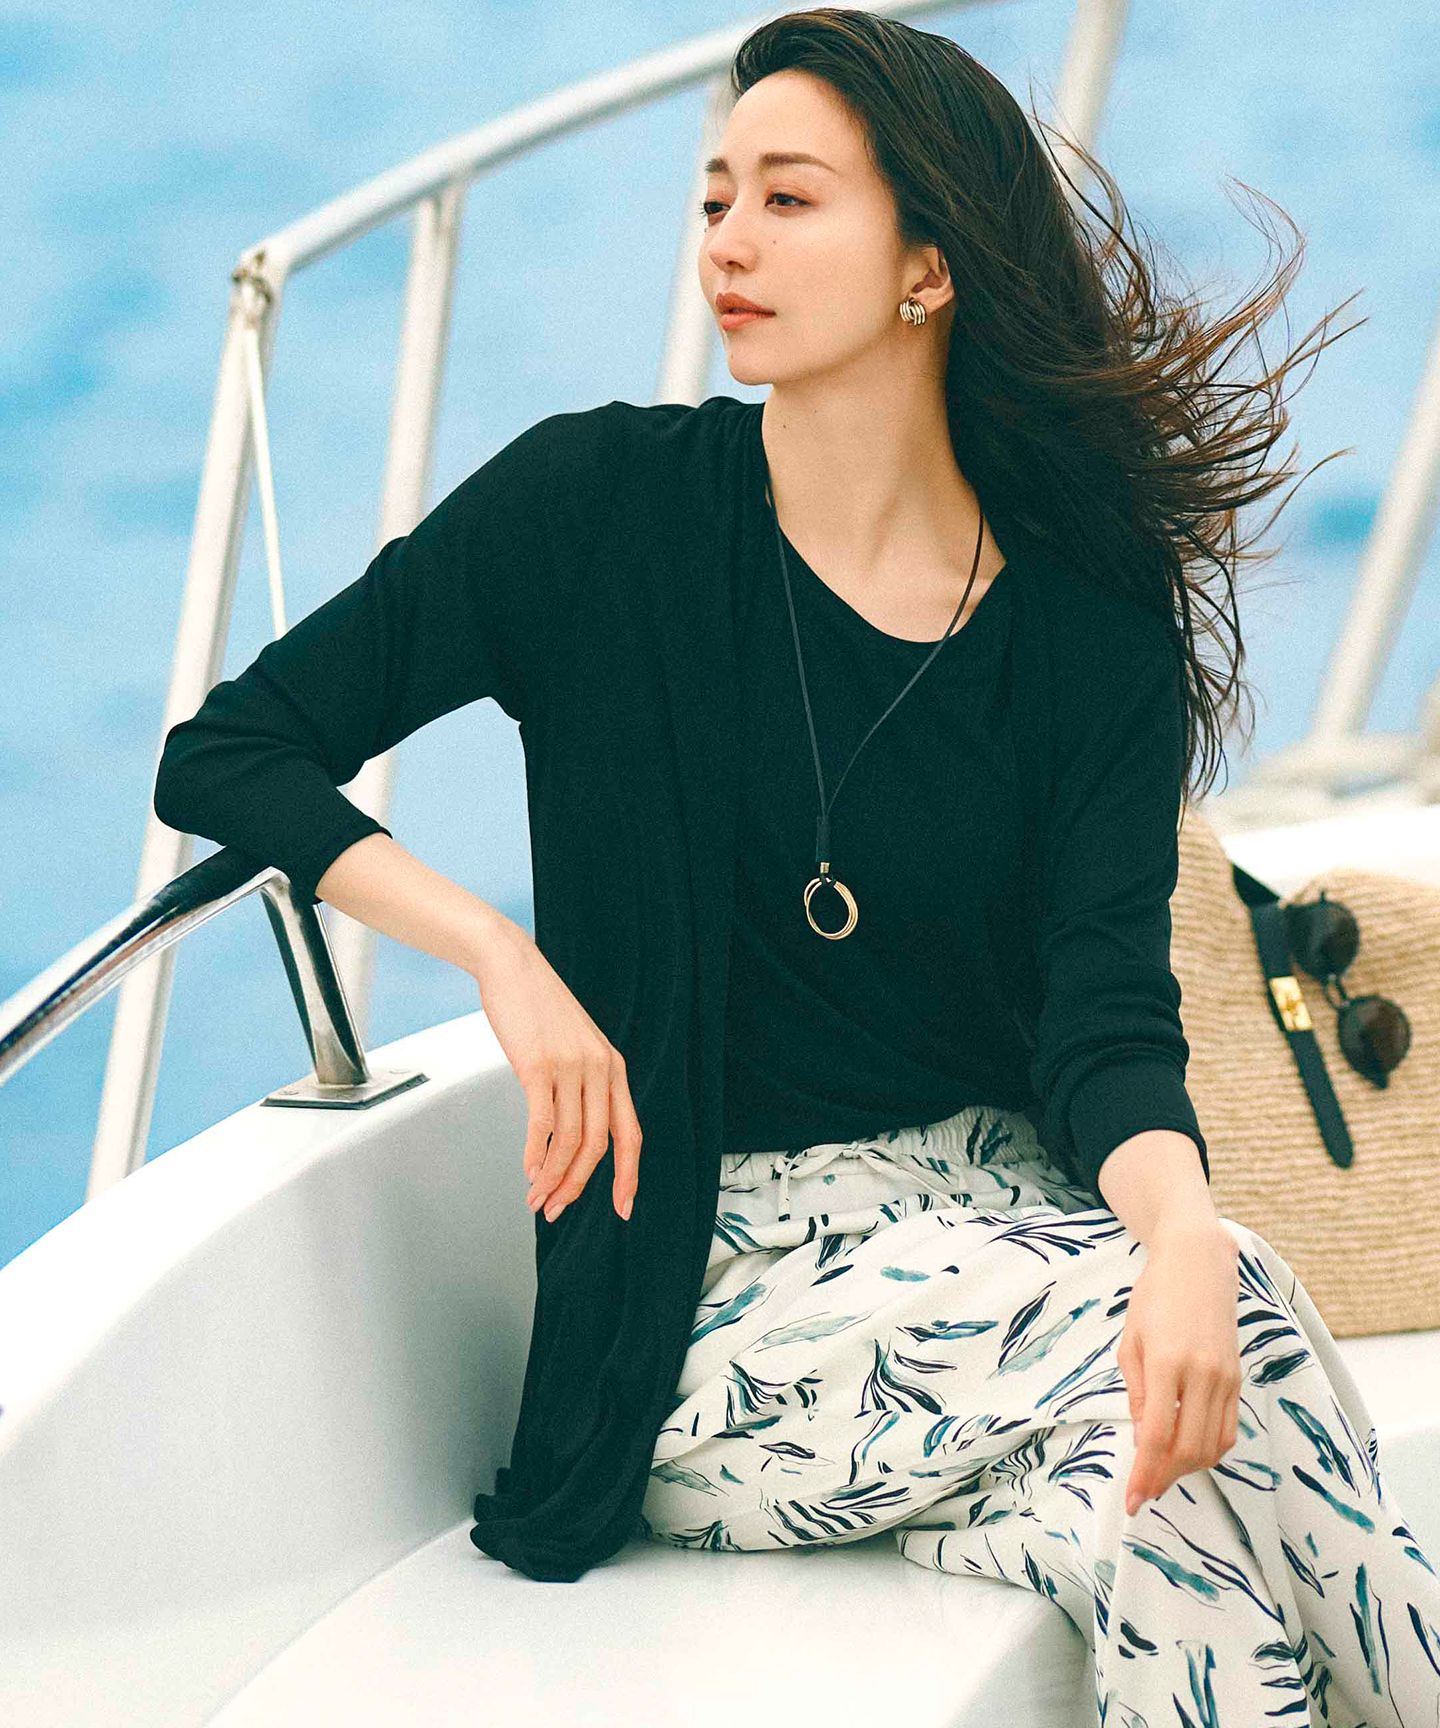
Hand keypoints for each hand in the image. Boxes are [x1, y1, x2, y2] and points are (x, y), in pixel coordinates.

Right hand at [470, 920, 641, 1223]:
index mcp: (614, 1068)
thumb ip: (582, 1082)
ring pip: (569, 1141)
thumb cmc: (538, 1008)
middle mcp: (600, 1070)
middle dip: (577, 1186)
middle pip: (598, 1146)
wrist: (512, 966)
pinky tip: (528, 1170)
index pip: (630, 1134)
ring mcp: (571, 1067)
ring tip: (536, 1198)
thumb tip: (572, 1131)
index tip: (622, 1209)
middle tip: (556, 1209)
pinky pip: (542, 1123)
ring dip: (552, 1177)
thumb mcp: (576, 1045)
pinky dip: (535, 1154)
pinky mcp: (539, 1065)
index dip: (628, 1176)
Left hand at [1116, 1220, 1240, 1515]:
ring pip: (1213, 1445)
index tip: (1133, 1500)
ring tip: (1162, 1474)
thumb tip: (1141, 1438)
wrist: (1199, 1264)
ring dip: (1188, 1469)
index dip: (1144, 1473)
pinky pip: (1228, 1429)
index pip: (1156, 1435)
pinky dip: (1208, 1450)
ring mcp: (1225, 1377)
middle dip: (1165, 1478)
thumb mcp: (1131, 1341)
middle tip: (1144, 1491)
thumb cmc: (1155, 1296)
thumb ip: (1136, 1392)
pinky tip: (1187, 1452)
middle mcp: (1202, 1374)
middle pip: (1188, 1448)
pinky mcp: (1238, 1378)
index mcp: (1167, 1362)